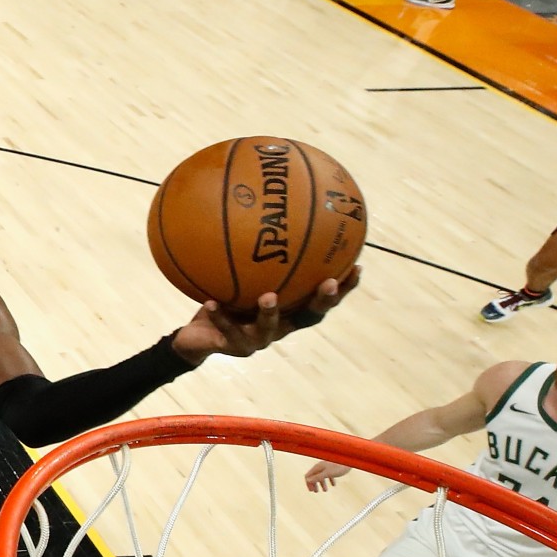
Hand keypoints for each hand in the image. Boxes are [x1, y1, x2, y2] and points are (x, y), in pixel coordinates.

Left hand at [170, 267, 360, 360]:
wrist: (199, 336)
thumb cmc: (227, 297)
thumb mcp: (242, 273)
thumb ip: (257, 252)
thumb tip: (268, 210)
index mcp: (290, 309)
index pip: (322, 298)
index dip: (343, 288)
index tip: (357, 266)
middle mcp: (281, 325)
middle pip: (309, 317)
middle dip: (322, 301)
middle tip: (329, 283)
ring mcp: (258, 339)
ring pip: (269, 328)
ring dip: (270, 312)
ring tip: (267, 296)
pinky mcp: (234, 346)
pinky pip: (227, 328)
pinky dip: (220, 315)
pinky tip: (211, 302)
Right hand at [305, 460, 351, 491]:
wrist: (349, 461)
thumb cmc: (338, 467)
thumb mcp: (327, 473)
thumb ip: (317, 477)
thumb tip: (308, 480)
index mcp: (318, 467)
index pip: (308, 475)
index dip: (308, 483)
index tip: (311, 490)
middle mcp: (321, 467)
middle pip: (313, 476)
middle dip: (314, 484)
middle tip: (316, 491)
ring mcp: (327, 467)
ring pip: (321, 476)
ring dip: (322, 484)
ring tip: (325, 490)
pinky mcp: (333, 468)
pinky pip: (329, 475)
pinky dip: (330, 480)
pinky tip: (334, 485)